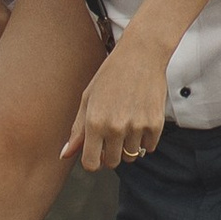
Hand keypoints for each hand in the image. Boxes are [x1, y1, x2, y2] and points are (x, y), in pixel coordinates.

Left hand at [66, 26, 171, 172]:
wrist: (141, 55)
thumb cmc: (111, 75)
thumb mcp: (88, 99)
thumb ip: (77, 130)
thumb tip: (65, 154)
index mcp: (94, 122)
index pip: (91, 164)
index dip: (93, 161)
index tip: (97, 152)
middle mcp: (115, 127)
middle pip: (112, 163)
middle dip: (110, 153)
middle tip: (112, 133)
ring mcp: (137, 127)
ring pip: (131, 156)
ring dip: (128, 145)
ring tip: (127, 122)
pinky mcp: (155, 125)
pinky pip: (149, 147)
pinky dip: (145, 139)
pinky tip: (140, 120)